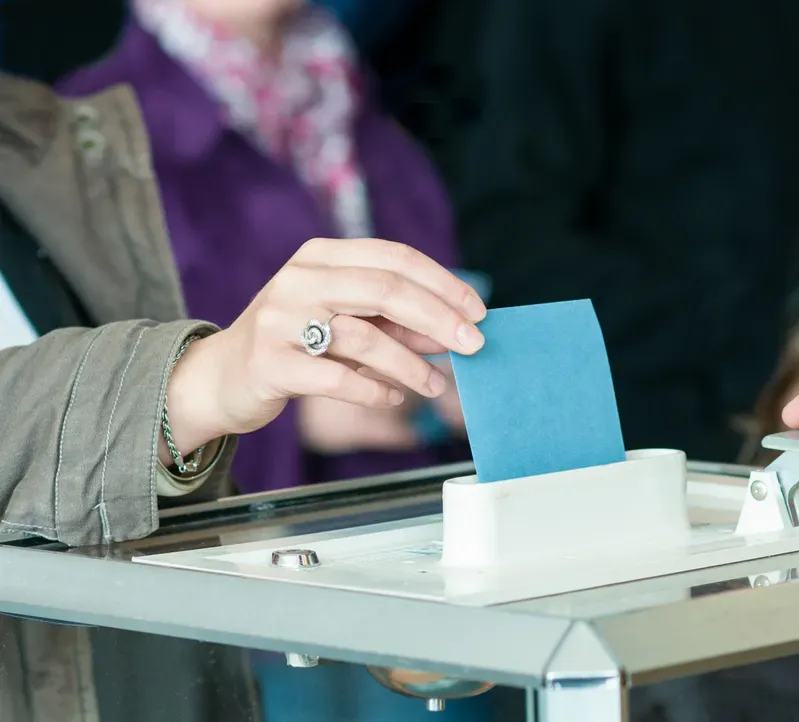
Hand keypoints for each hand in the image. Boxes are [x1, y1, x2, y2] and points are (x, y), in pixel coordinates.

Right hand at [161, 238, 486, 462]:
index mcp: (321, 256)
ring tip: (435, 385)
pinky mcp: (269, 363)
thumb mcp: (346, 323)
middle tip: (474, 346)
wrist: (220, 378)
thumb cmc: (296, 344)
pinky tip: (393, 397)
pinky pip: (337, 378)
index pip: (394, 258)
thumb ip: (396, 324)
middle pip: (385, 290)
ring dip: (411, 365)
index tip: (478, 311)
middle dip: (439, 319)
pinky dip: (374, 389)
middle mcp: (299, 279)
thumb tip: (455, 333)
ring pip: (364, 337)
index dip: (443, 283)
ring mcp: (280, 319)